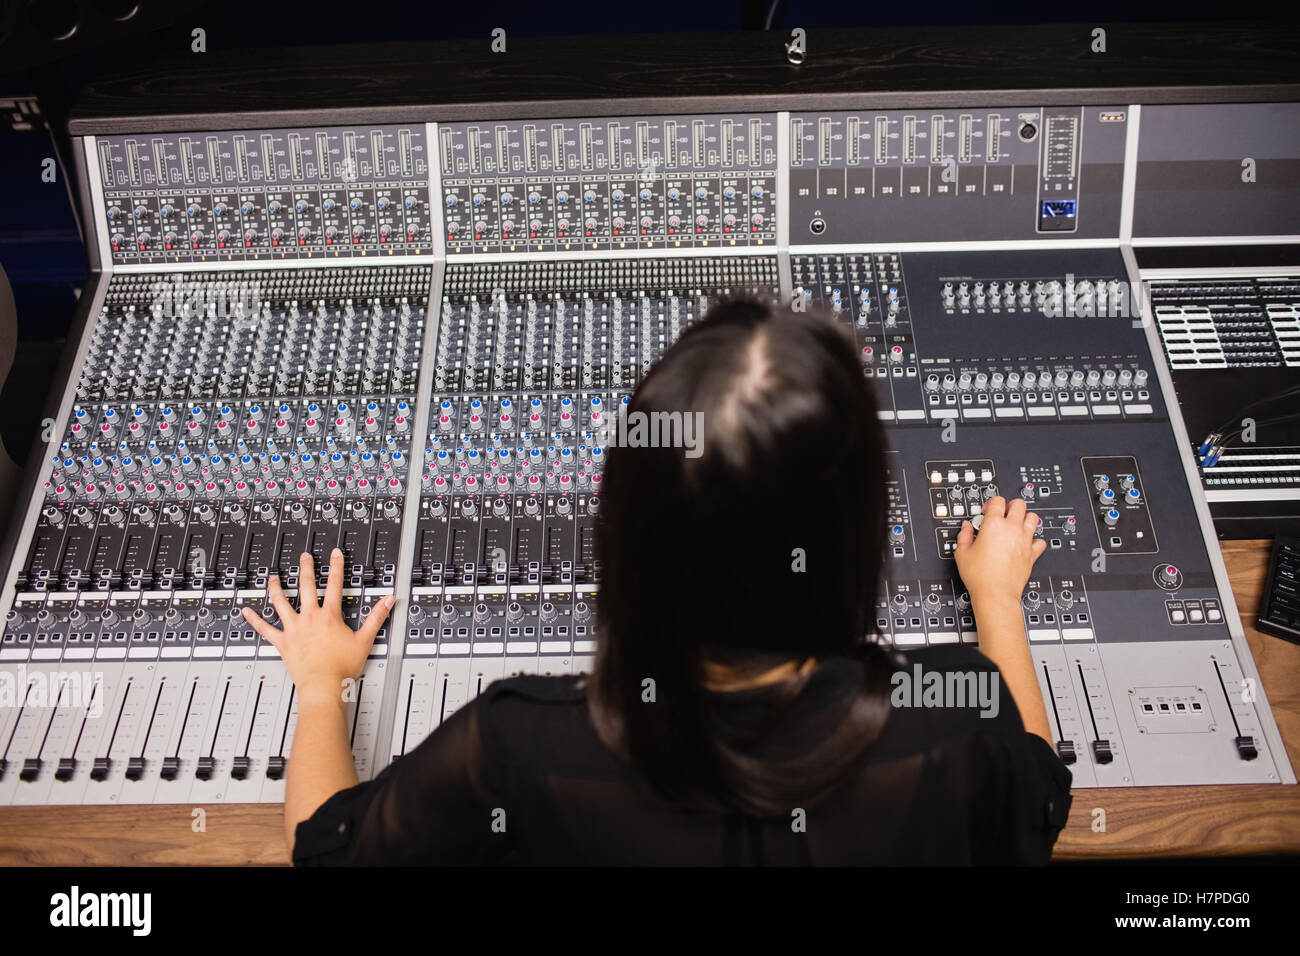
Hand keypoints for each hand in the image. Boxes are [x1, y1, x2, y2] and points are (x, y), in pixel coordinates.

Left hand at [242, 549, 394, 702]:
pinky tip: (246, 611)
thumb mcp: (365, 640)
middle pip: (306, 587)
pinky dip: (254, 620)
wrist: (324, 685)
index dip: (336, 567)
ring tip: (273, 578)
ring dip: (276, 588)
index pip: (335, 585)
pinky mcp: (283, 642)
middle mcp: (310, 618)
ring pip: (281, 603)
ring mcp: (294, 629)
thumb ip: (376, 618)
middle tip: (304, 557)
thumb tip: (387, 602)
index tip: (334, 555)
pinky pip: (264, 629)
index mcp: (330, 616)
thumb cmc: (341, 667)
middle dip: (306, 569)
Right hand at [953, 495, 1046, 609]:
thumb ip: (964, 536)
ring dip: (1025, 518)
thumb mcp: (962, 553)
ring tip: (1016, 525)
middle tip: (1003, 514)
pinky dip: (1035, 540)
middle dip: (1010, 506)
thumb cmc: (980, 576)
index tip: (986, 512)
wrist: (996, 594)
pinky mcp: (1032, 554)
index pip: (997, 501)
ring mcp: (1024, 541)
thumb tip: (966, 527)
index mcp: (994, 524)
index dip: (990, 503)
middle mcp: (1012, 529)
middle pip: (1019, 504)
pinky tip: (1026, 543)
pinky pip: (1040, 541)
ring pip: (1033, 517)